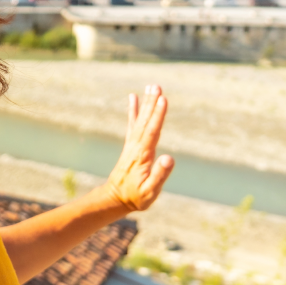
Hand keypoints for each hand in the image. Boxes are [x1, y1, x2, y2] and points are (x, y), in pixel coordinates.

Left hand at [103, 85, 172, 211]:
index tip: (163, 100)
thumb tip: (169, 158)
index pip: (152, 131)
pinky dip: (133, 110)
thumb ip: (160, 175)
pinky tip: (133, 97)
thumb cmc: (136, 197)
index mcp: (143, 155)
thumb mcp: (150, 191)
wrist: (116, 197)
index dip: (158, 115)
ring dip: (146, 103)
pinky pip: (133, 124)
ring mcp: (132, 144)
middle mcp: (136, 146)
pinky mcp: (130, 144)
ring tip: (152, 86)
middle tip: (156, 86)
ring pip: (140, 119)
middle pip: (146, 121)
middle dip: (152, 103)